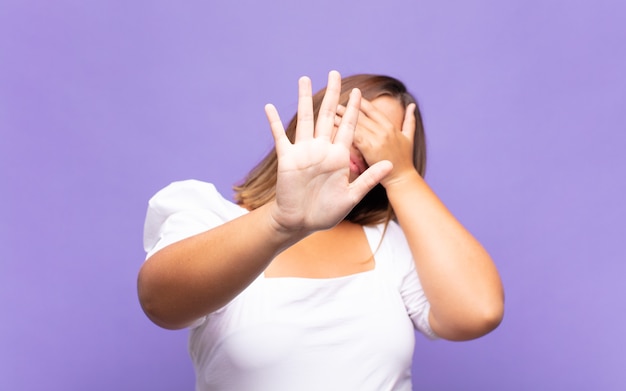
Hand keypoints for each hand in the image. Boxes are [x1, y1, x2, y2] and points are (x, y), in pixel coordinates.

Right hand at [265, 71, 392, 233]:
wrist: (301, 222)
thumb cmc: (326, 212)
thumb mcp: (351, 196)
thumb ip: (368, 179)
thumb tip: (390, 165)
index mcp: (339, 156)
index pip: (348, 127)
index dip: (353, 109)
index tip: (359, 92)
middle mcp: (322, 149)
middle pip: (327, 116)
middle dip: (332, 94)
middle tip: (335, 73)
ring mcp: (304, 152)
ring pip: (305, 119)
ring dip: (304, 99)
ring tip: (304, 78)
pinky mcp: (287, 158)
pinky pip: (280, 137)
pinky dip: (274, 122)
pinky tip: (270, 107)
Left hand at [337, 98, 416, 186]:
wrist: (402, 179)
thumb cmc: (405, 160)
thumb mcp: (409, 137)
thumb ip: (409, 120)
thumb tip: (412, 105)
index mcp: (390, 126)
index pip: (373, 111)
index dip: (362, 102)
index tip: (353, 94)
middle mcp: (383, 130)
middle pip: (362, 116)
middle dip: (348, 107)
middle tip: (334, 100)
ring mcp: (377, 139)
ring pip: (356, 124)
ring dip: (343, 116)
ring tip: (331, 109)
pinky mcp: (370, 148)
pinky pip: (354, 136)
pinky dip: (344, 130)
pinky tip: (334, 126)